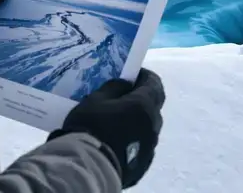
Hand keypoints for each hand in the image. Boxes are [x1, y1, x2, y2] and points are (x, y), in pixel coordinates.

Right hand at [49, 69, 165, 187]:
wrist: (87, 168)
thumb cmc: (91, 127)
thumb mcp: (96, 99)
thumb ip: (114, 88)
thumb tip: (125, 85)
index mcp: (144, 106)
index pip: (155, 84)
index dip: (145, 77)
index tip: (133, 75)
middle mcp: (152, 125)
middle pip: (153, 106)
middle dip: (141, 100)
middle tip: (123, 98)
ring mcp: (150, 146)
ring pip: (148, 127)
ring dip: (137, 121)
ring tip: (117, 122)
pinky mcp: (144, 163)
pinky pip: (142, 145)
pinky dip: (134, 139)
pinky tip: (118, 142)